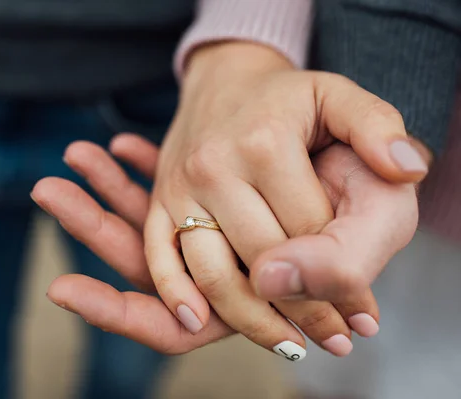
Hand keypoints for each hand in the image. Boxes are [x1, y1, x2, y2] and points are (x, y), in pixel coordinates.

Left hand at [32, 134, 414, 357]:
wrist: (366, 166)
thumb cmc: (373, 207)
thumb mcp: (369, 234)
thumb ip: (329, 264)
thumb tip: (271, 276)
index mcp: (244, 298)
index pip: (170, 324)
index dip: (118, 313)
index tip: (66, 288)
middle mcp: (215, 271)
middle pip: (140, 263)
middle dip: (94, 225)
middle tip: (49, 188)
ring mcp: (207, 232)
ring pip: (143, 223)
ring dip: (107, 191)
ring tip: (77, 152)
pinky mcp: (205, 200)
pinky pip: (162, 191)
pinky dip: (138, 170)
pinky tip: (122, 142)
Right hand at [146, 42, 423, 336]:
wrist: (221, 81)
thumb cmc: (284, 97)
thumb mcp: (337, 95)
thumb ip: (377, 127)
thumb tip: (407, 171)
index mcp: (266, 143)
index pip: (310, 232)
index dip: (342, 278)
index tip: (363, 312)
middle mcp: (216, 167)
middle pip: (265, 261)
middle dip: (306, 310)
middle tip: (335, 340)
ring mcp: (181, 187)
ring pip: (213, 272)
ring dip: (251, 320)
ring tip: (289, 345)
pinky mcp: (160, 201)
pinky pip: (160, 258)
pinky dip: (177, 295)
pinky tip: (199, 323)